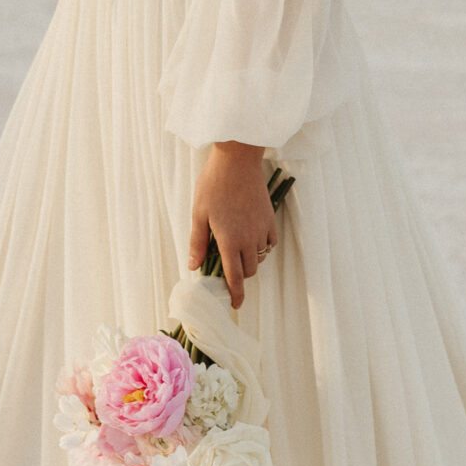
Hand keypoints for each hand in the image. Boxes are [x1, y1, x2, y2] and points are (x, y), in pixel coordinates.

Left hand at [187, 141, 277, 309]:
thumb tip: (194, 267)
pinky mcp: (270, 219)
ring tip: (237, 247)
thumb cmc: (213, 185)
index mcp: (229, 241)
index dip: (235, 294)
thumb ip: (198, 243)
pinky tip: (251, 237)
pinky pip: (270, 243)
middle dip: (240, 275)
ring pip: (260, 258)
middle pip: (249, 271)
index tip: (235, 305)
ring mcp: (261, 230)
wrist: (237, 160)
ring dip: (250, 260)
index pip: (234, 277)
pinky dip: (262, 247)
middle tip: (228, 267)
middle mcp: (248, 240)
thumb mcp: (199, 214)